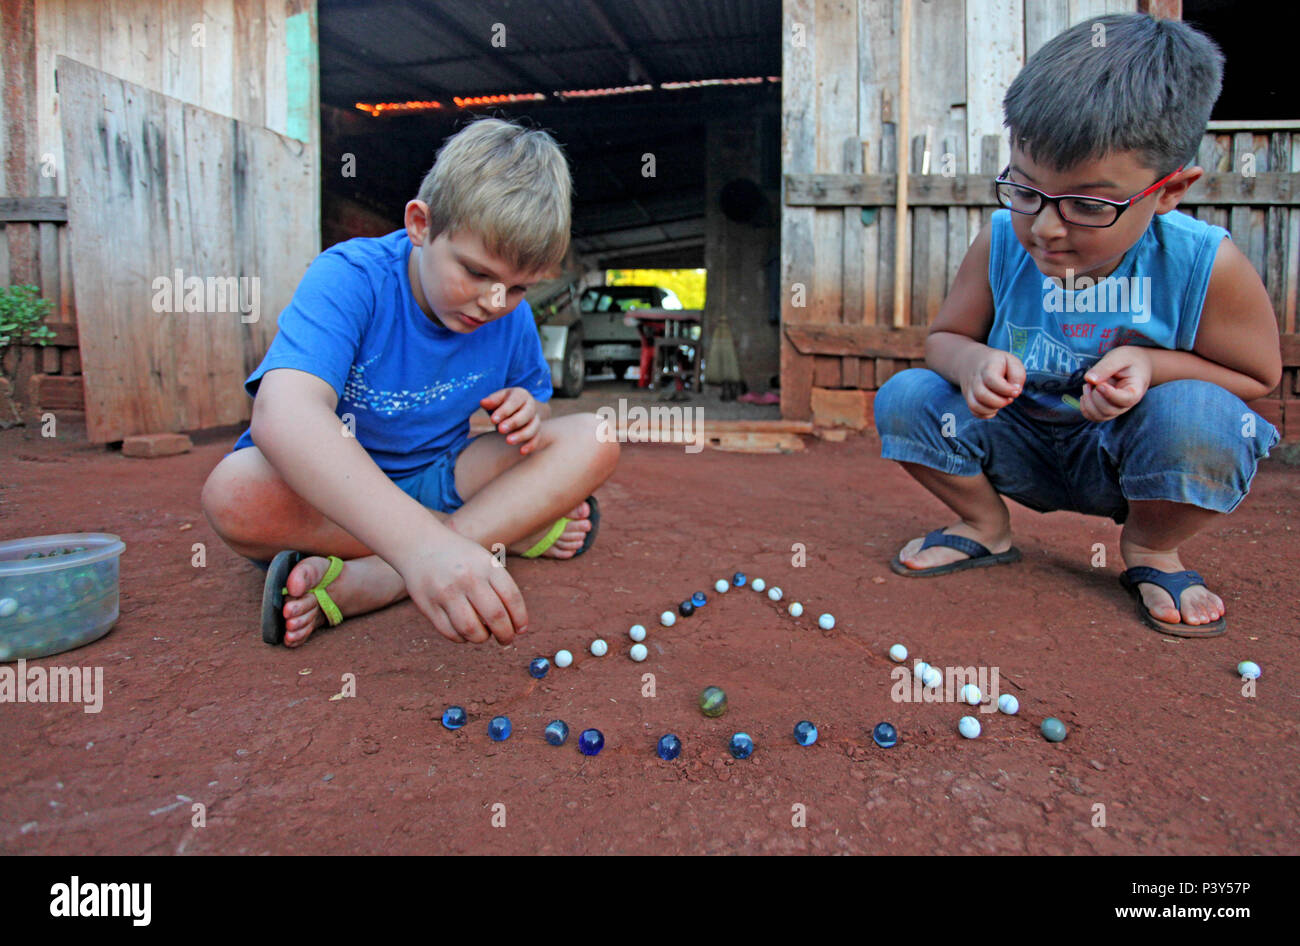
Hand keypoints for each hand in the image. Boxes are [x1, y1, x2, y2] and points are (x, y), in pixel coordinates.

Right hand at [394, 528, 527, 645]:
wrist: (419, 544)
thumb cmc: (459, 557)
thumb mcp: (483, 560)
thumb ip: (499, 586)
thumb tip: (514, 624)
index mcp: (486, 565)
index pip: (512, 598)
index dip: (520, 619)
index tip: (520, 630)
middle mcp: (468, 578)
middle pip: (495, 617)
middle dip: (505, 635)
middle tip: (506, 640)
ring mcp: (446, 592)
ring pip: (471, 630)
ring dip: (481, 639)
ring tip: (483, 635)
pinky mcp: (428, 605)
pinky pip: (449, 632)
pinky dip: (461, 638)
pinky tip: (464, 633)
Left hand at [481, 387, 539, 454]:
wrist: (516, 409)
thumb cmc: (503, 403)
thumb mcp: (497, 399)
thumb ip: (492, 401)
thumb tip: (483, 402)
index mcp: (521, 395)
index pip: (514, 402)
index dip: (504, 411)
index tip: (492, 420)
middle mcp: (530, 406)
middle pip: (526, 414)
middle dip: (513, 422)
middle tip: (500, 430)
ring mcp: (535, 419)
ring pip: (533, 428)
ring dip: (521, 435)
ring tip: (508, 441)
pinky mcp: (537, 432)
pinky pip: (536, 438)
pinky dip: (531, 445)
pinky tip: (522, 451)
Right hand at [960, 348, 1025, 418]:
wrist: (972, 361)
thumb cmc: (997, 363)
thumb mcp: (1011, 361)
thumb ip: (1017, 375)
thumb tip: (1016, 391)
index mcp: (987, 367)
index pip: (992, 379)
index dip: (1006, 389)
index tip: (1016, 391)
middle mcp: (975, 379)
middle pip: (981, 395)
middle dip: (999, 402)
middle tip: (1009, 399)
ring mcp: (969, 389)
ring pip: (975, 405)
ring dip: (992, 409)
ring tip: (1001, 403)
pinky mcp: (968, 398)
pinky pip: (974, 411)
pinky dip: (986, 414)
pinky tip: (994, 407)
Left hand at [1079, 346, 1151, 421]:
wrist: (1135, 365)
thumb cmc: (1129, 360)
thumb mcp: (1120, 357)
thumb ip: (1106, 367)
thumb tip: (1089, 379)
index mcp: (1135, 390)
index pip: (1125, 400)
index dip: (1109, 394)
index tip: (1100, 385)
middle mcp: (1127, 404)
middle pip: (1108, 410)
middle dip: (1095, 396)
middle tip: (1092, 381)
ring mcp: (1116, 408)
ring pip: (1099, 416)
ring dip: (1088, 402)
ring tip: (1088, 385)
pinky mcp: (1107, 409)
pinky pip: (1093, 416)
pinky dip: (1085, 407)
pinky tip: (1086, 393)